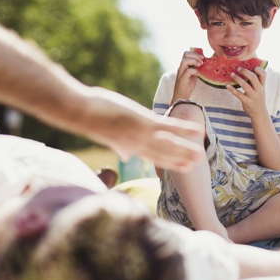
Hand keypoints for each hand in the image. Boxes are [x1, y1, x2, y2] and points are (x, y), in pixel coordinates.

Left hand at [81, 88, 204, 172]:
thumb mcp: (108, 135)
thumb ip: (119, 145)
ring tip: (200, 154)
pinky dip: (183, 129)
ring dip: (185, 150)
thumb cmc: (90, 119)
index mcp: (130, 146)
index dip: (169, 163)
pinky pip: (167, 127)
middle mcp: (137, 144)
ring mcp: (141, 134)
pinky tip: (196, 130)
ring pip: (168, 144)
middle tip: (197, 164)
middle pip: (163, 154)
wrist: (79, 112)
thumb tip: (123, 155)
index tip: (183, 167)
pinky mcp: (142, 123)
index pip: (153, 157)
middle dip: (180, 160)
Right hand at [171, 49, 203, 103]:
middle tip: (202, 61)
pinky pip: (187, 71)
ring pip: (184, 61)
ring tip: (200, 65)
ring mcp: (180, 73)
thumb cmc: (187, 85)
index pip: (187, 53)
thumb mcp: (193, 74)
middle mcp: (181, 68)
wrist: (181, 97)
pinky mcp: (182, 79)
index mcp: (184, 66)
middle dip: (195, 55)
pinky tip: (197, 74)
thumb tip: (204, 62)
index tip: (203, 58)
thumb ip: (196, 68)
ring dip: (194, 61)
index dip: (195, 53)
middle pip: (185, 54)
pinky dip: (194, 71)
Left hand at [225, 66, 267, 117]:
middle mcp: (259, 90)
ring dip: (237, 78)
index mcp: (262, 86)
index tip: (251, 67)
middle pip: (253, 77)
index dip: (257, 68)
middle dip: (245, 71)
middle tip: (238, 68)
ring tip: (231, 74)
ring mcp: (253, 96)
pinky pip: (238, 94)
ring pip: (244, 85)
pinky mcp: (246, 101)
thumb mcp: (260, 90)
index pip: (263, 74)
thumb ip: (255, 82)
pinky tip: (227, 85)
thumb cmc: (257, 98)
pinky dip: (231, 89)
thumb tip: (245, 69)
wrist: (259, 113)